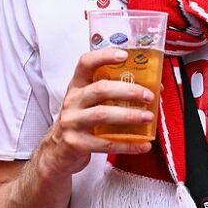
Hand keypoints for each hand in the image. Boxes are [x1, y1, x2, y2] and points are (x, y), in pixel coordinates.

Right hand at [36, 48, 153, 179]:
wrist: (57, 152)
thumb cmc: (80, 122)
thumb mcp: (87, 103)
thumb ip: (110, 94)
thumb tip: (150, 89)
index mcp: (76, 86)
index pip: (86, 63)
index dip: (104, 56)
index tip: (124, 55)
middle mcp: (72, 101)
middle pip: (100, 89)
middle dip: (128, 90)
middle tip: (148, 96)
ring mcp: (72, 122)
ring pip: (102, 115)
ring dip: (129, 115)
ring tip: (148, 117)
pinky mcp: (76, 143)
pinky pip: (105, 143)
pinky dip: (127, 145)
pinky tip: (142, 144)